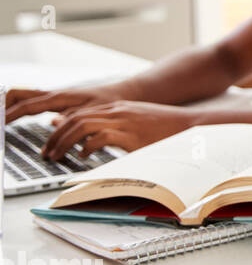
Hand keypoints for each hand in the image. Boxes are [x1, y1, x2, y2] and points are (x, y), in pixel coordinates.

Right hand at [4, 84, 126, 122]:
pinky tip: (15, 120)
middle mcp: (52, 95)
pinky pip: (31, 104)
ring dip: (9, 107)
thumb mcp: (93, 113)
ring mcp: (53, 98)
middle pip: (17, 95)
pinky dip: (19, 110)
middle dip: (3, 106)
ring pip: (22, 97)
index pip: (27, 105)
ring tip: (1, 122)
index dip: (10, 115)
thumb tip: (53, 124)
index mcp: (59, 98)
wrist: (122, 94)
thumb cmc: (109, 102)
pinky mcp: (56, 103)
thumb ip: (73, 119)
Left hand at [40, 101, 196, 161]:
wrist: (190, 126)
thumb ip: (114, 129)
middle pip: (74, 119)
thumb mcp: (137, 124)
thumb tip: (92, 142)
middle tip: (47, 153)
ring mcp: (123, 121)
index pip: (78, 114)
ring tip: (57, 156)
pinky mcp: (130, 134)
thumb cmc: (166, 129)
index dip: (59, 128)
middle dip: (55, 137)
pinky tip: (83, 157)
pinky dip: (86, 147)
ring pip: (81, 126)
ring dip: (64, 142)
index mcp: (117, 108)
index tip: (51, 143)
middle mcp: (117, 111)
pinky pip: (100, 138)